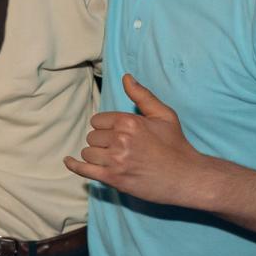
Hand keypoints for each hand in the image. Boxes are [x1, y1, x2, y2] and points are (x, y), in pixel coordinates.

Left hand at [64, 74, 211, 205]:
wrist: (187, 177)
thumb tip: (126, 77)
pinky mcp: (113, 178)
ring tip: (114, 159)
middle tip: (121, 149)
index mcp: (128, 122)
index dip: (106, 127)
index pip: (98, 121)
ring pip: (88, 153)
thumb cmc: (176, 145)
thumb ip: (142, 95)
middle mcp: (119, 140)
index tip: (119, 134)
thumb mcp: (164, 115)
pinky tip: (68, 161)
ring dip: (96, 156)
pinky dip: (74, 166)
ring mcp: (115, 160)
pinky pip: (83, 170)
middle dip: (102, 142)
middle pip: (92, 137)